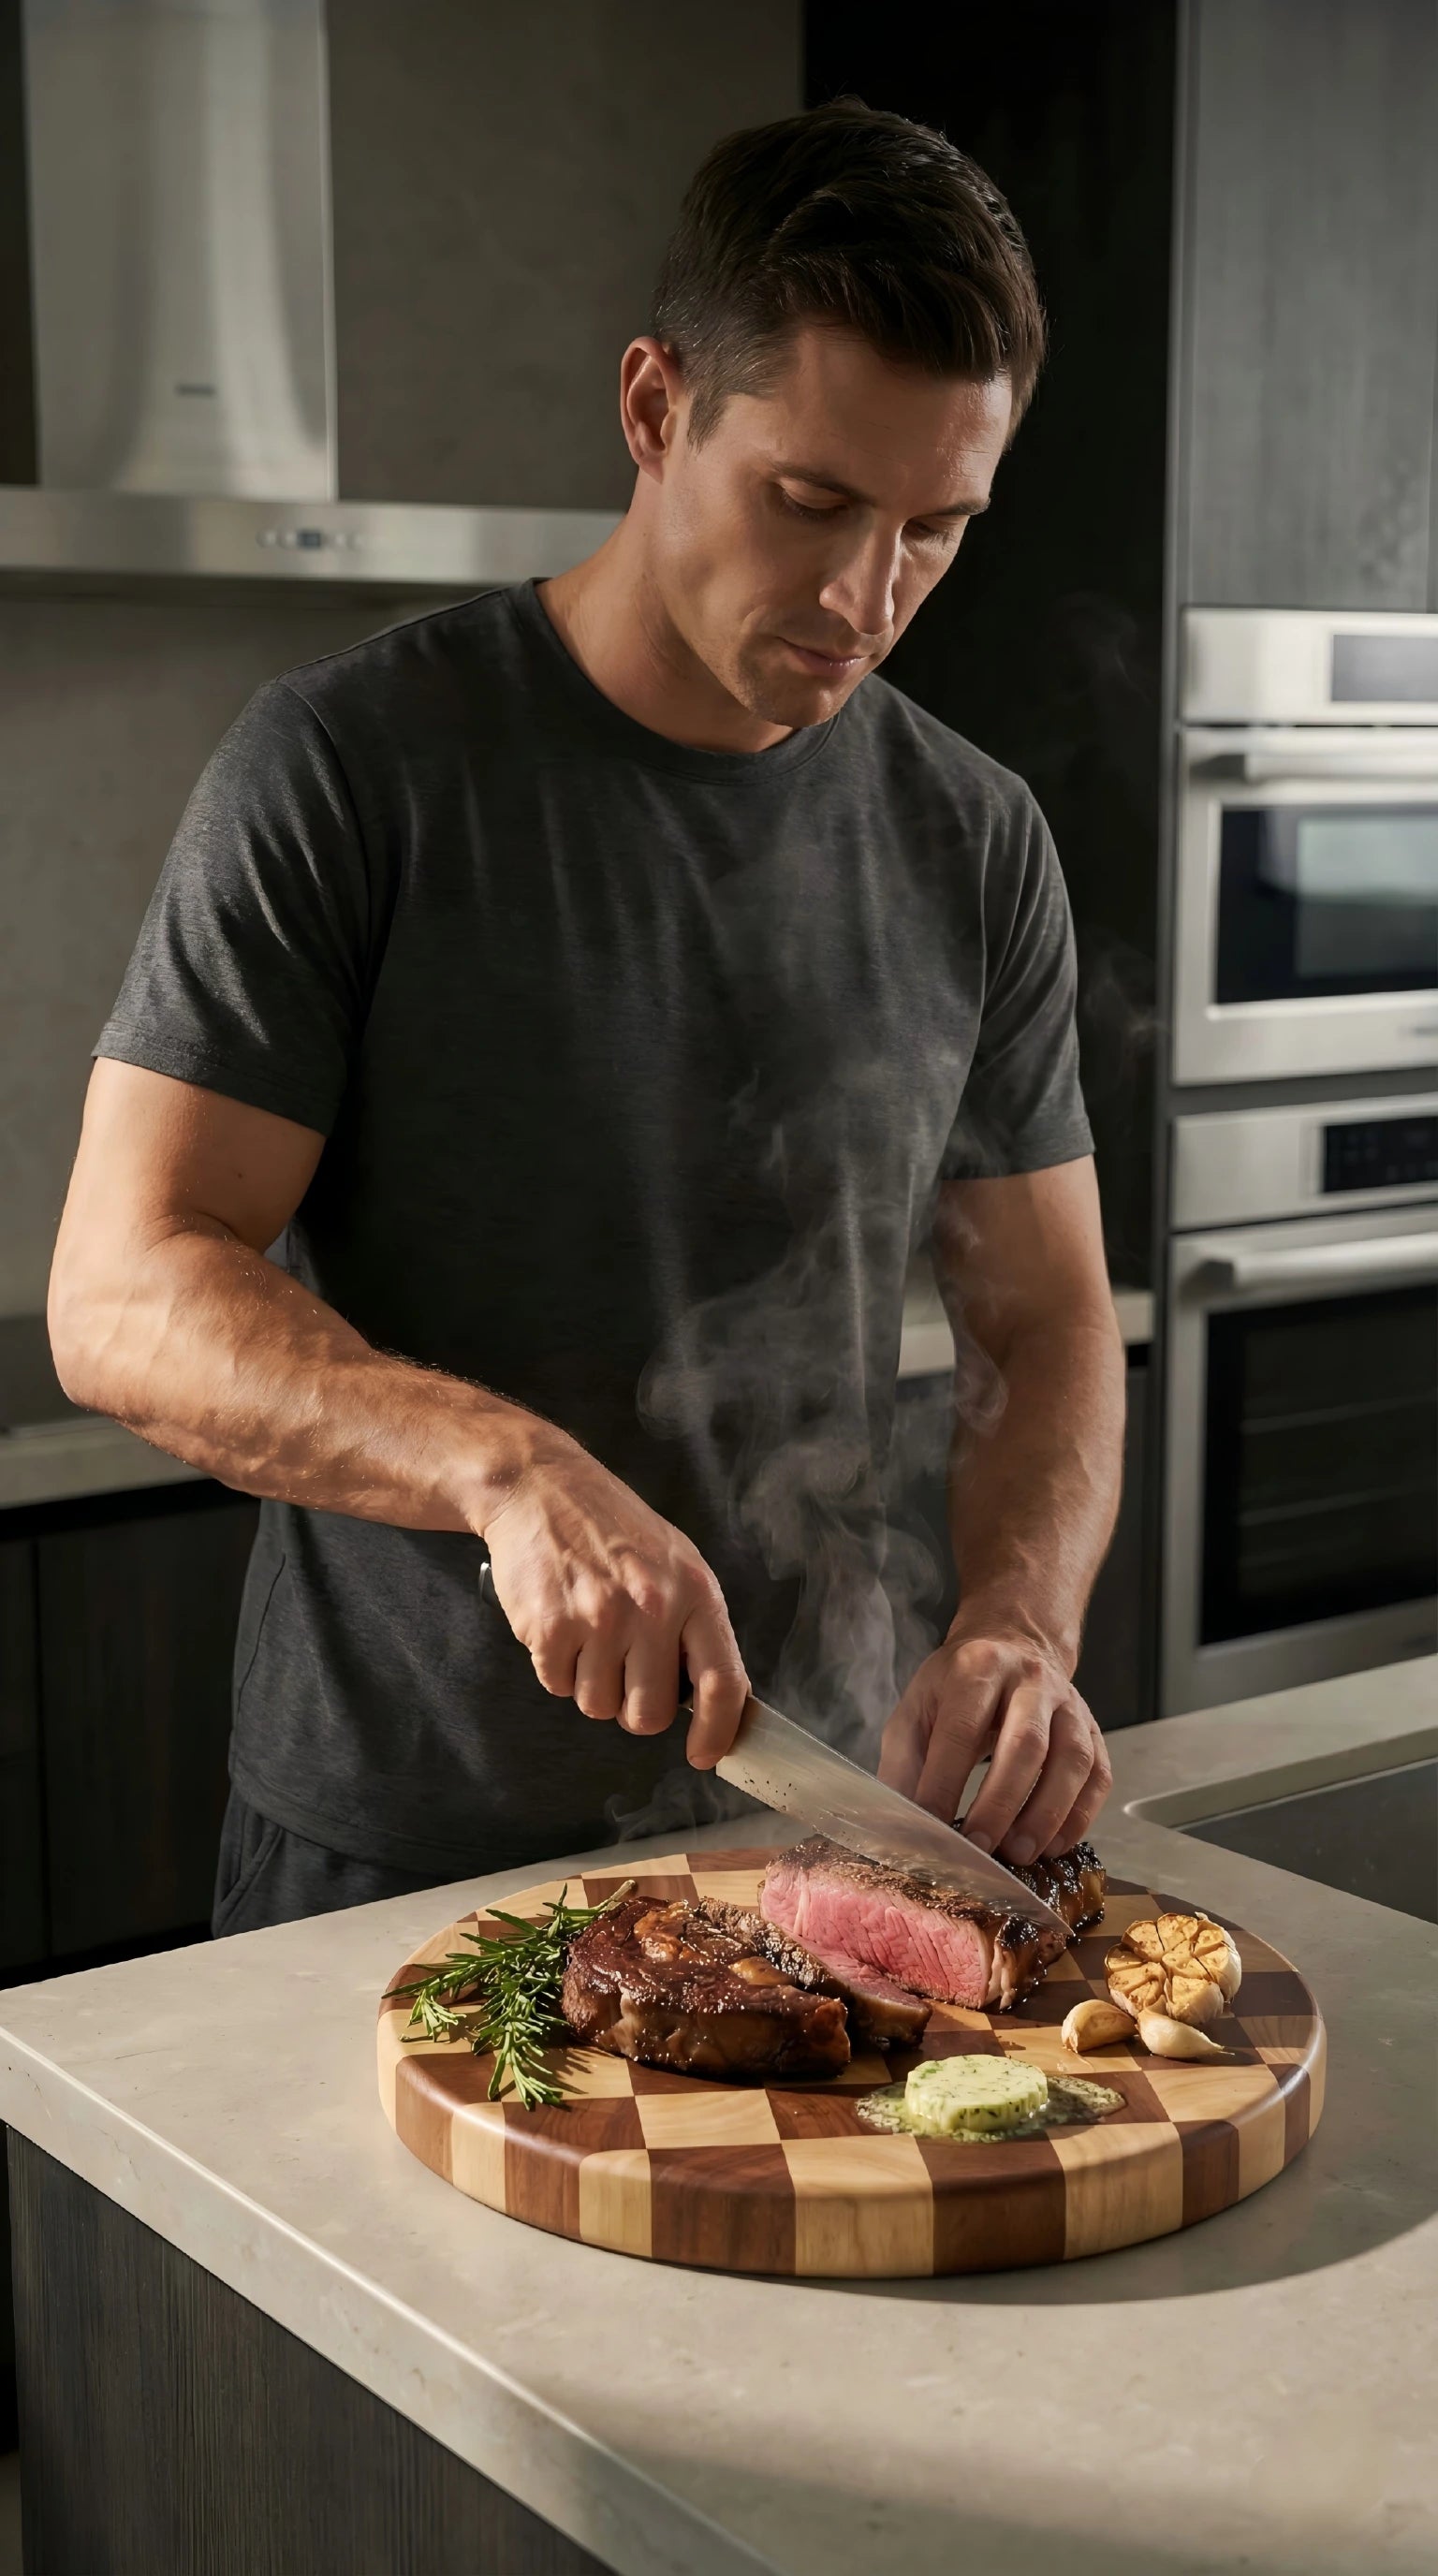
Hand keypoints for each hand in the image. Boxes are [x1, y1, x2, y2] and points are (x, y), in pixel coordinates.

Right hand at [480, 1439, 748, 1765]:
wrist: (542, 1488)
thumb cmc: (613, 1530)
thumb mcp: (675, 1563)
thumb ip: (694, 1626)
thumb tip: (709, 1699)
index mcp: (696, 1592)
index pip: (723, 1682)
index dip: (717, 1731)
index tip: (705, 1753)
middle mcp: (653, 1608)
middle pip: (648, 1715)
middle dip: (633, 1706)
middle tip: (622, 1669)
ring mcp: (599, 1619)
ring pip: (598, 1706)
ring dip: (591, 1682)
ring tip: (588, 1630)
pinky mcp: (550, 1628)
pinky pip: (558, 1686)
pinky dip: (557, 1667)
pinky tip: (560, 1623)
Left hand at [878, 1625, 1111, 1863]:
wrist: (1014, 1646)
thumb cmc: (958, 1687)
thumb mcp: (918, 1707)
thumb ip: (905, 1760)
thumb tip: (901, 1821)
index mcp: (978, 1669)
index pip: (961, 1730)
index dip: (945, 1782)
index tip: (930, 1827)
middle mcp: (1031, 1681)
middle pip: (1026, 1744)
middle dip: (1001, 1803)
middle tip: (980, 1848)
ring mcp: (1069, 1705)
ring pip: (1072, 1760)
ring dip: (1046, 1815)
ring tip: (1018, 1854)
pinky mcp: (1093, 1730)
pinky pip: (1098, 1776)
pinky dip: (1080, 1817)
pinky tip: (1053, 1845)